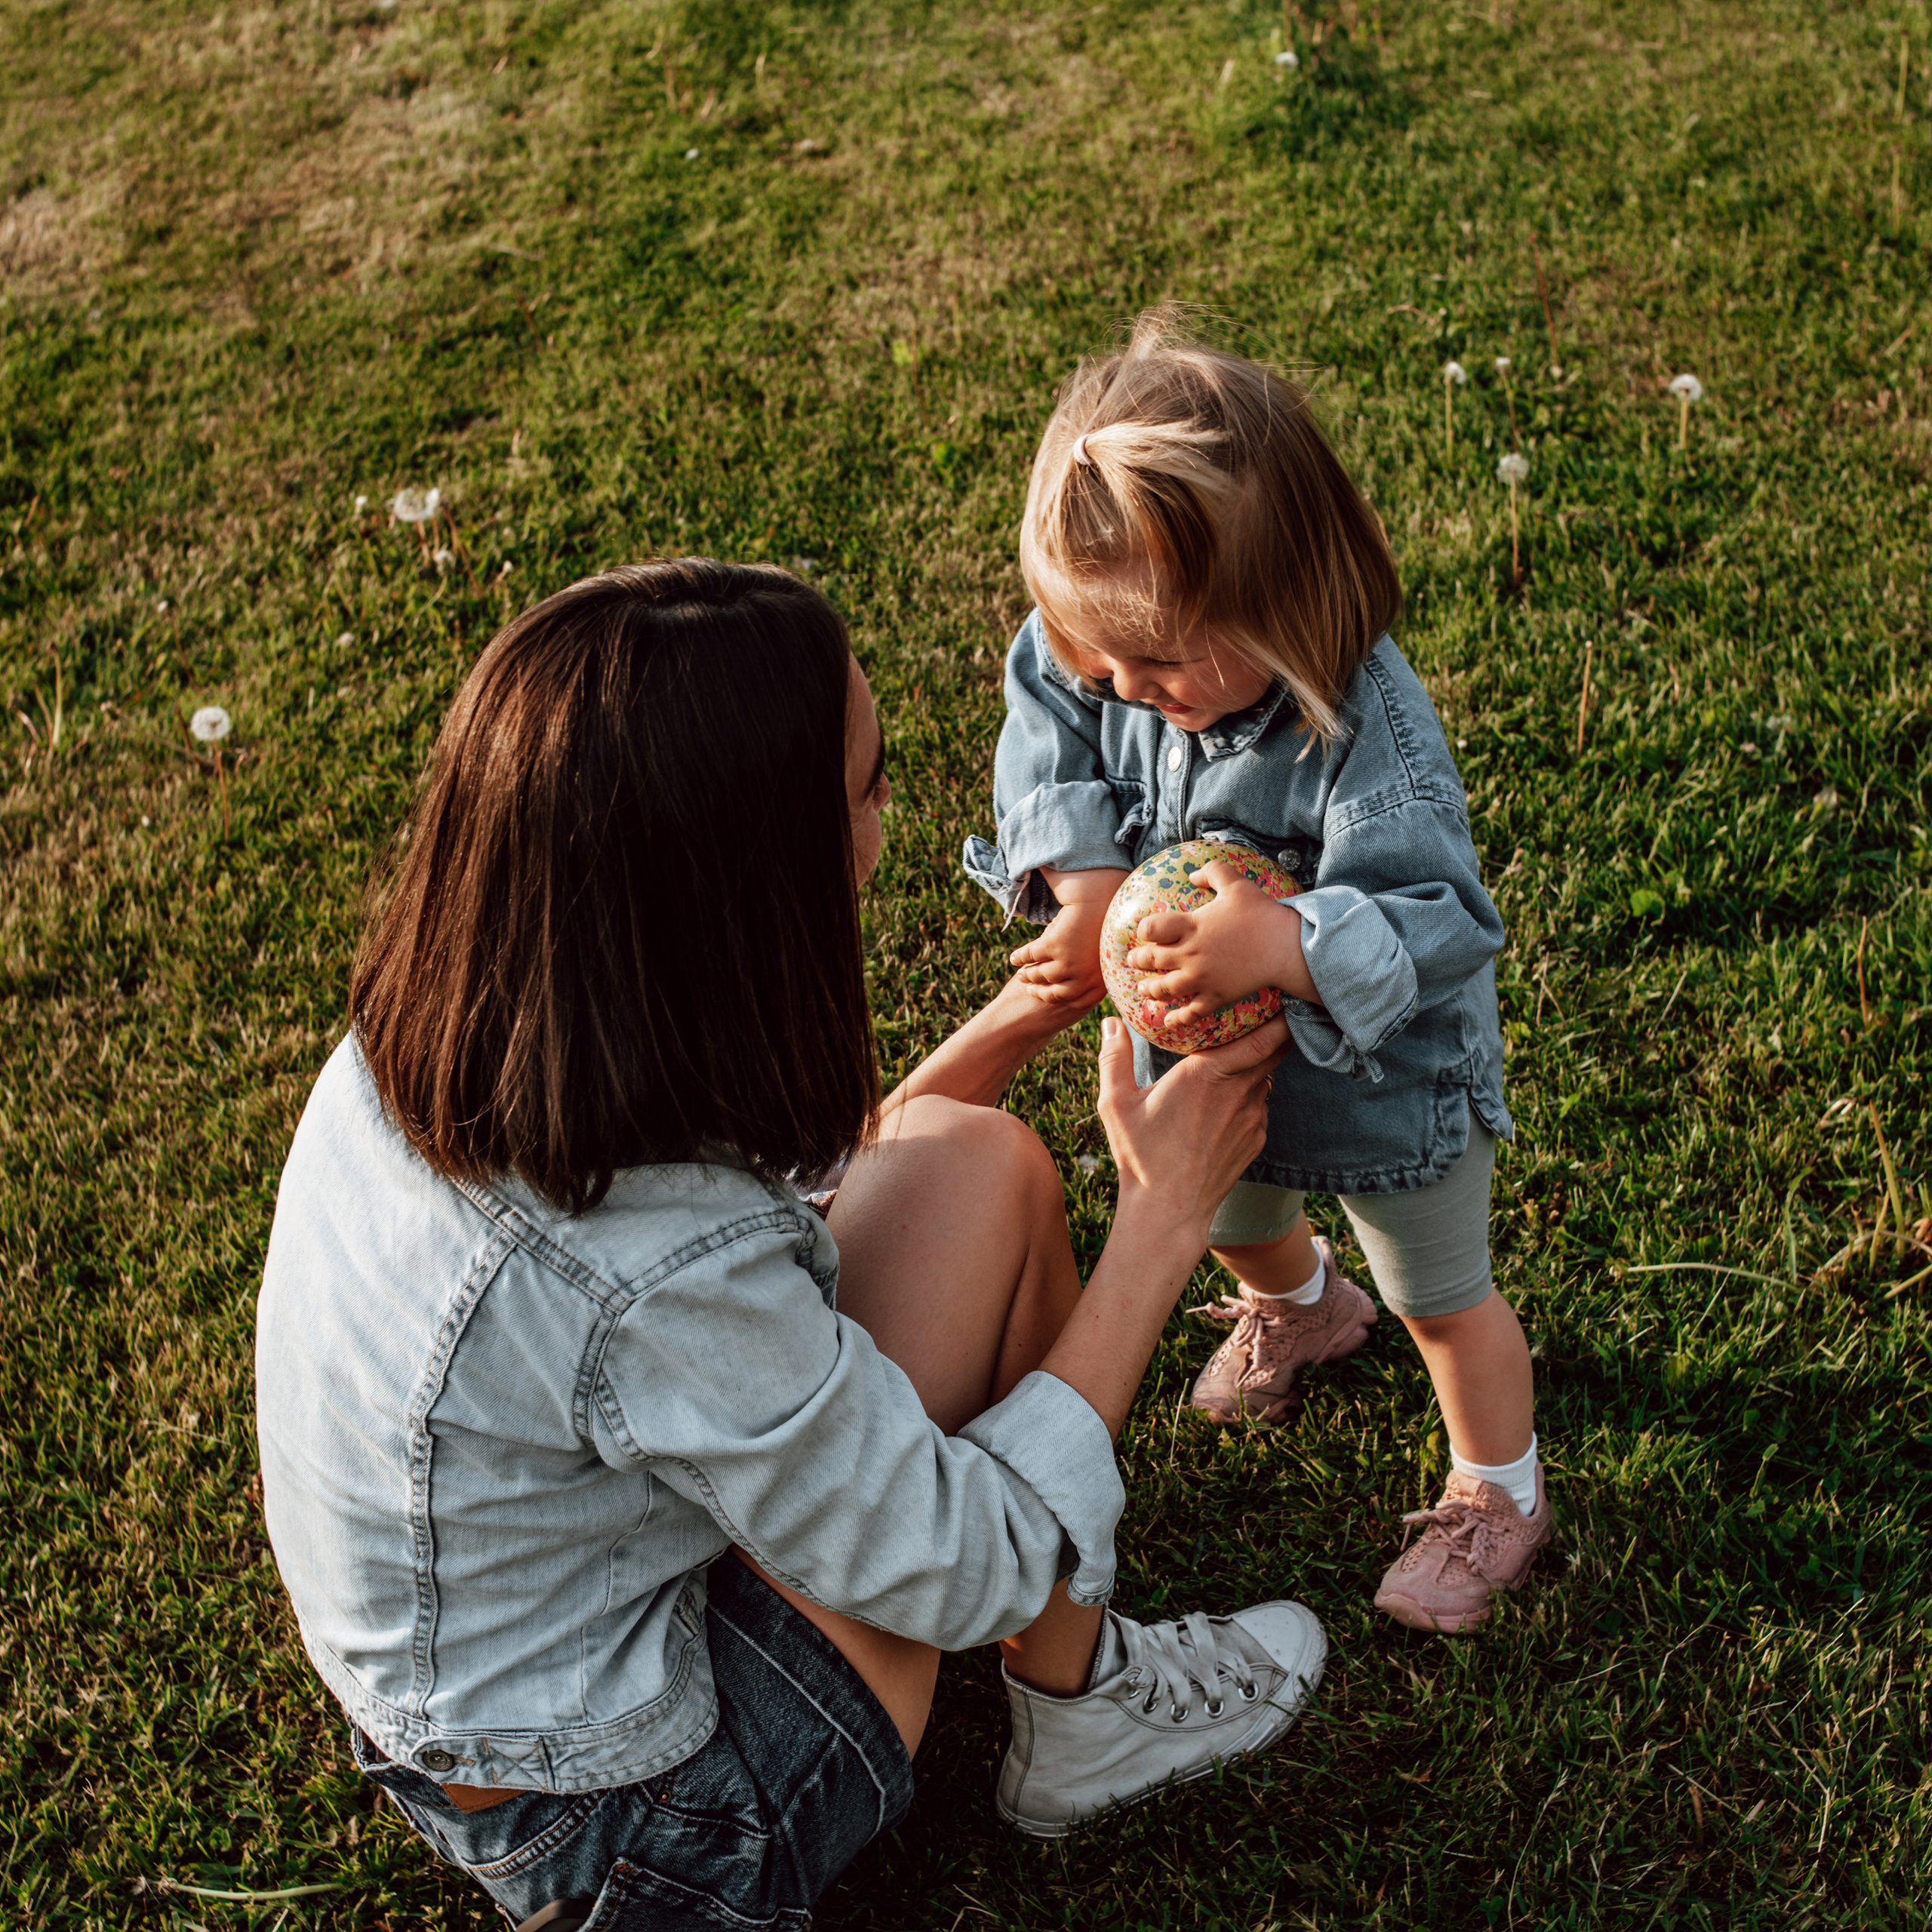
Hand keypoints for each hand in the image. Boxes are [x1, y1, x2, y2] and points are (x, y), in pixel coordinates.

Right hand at [1008, 867, 1127, 1012]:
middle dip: (1040, 993)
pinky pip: (1031, 956)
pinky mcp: (1053, 947)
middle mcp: (1085, 976)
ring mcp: (1068, 963)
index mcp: (1101, 980)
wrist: (1100, 899)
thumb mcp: (1105, 957)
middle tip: (1030, 990)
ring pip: (1041, 975)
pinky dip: (1020, 958)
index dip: (1060, 999)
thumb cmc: (1103, 927)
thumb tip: (1080, 990)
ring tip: (1022, 975)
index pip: (1077, 1001)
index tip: (1048, 996)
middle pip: (1056, 993)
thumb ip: (1095, 974)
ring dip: (1028, 975)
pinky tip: (1014, 959)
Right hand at [1035, 1014, 1291, 1439]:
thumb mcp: (1116, 1104)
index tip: (1276, 992)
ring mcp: (1253, 1117)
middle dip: (1275, 1026)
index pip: (1262, 1034)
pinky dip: (1252, 1092)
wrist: (1169, 1213)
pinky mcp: (1257, 1138)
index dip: (1277, 1012)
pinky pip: (1261, 1103)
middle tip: (1269, 1005)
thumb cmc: (1141, 1157)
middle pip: (1276, 1048)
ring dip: (1260, 1061)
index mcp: (1207, 1074)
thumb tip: (1111, 1023)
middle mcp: (1238, 1092)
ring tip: (1245, 1047)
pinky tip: (1230, 1095)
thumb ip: (1114, 1058)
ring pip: (1267, 1075)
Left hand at [1125, 861, 1318, 1023]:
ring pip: (1165, 988)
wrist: (1286, 946)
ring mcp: (1202, 978)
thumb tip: (1192, 874)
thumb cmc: (1262, 913)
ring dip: (1149, 989)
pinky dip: (1177, 1019)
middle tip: (1133, 960)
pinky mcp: (1217, 997)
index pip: (1151, 928)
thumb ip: (1212, 872)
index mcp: (1191, 926)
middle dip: (1138, 960)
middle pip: (1152, 959)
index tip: (1146, 931)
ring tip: (1142, 989)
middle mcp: (1190, 954)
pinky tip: (1167, 1022)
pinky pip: (1191, 1012)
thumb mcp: (1236, 882)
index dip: (1145, 929)